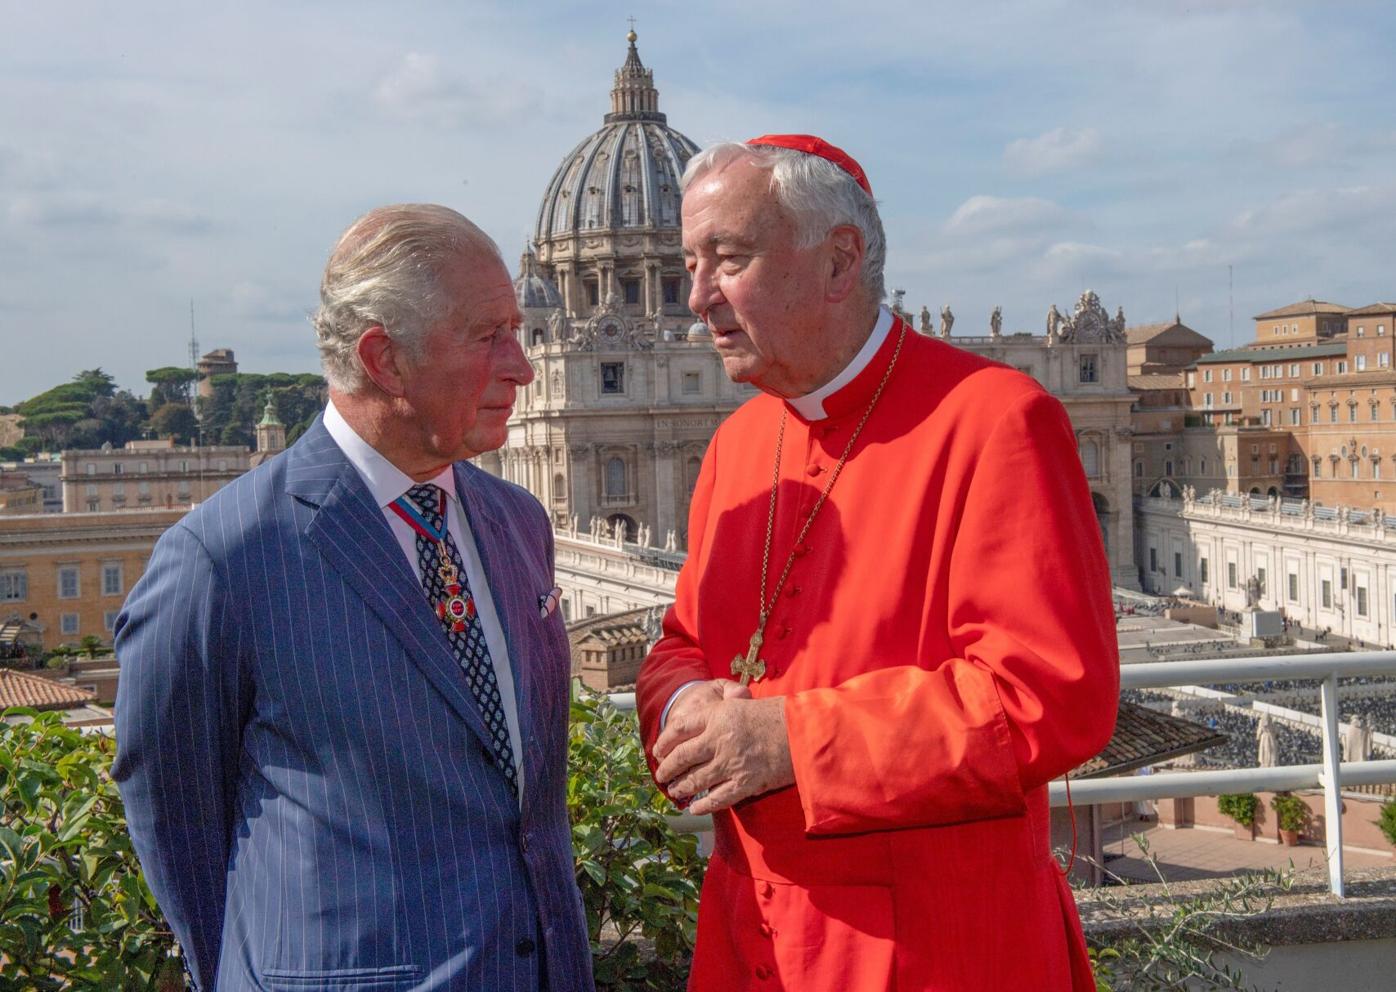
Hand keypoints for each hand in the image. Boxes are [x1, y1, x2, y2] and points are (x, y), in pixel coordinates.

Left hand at [653, 681, 793, 815]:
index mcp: (718, 715)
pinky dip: (703, 805)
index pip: (680, 729)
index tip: (658, 751)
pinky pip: (717, 798)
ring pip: (695, 780)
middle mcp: (719, 739)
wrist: (804, 730)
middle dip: (667, 769)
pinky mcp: (745, 783)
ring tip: (674, 791)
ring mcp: (731, 763)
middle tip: (661, 776)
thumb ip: (719, 712)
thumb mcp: (743, 704)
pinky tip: (695, 807)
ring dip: (681, 787)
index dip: (664, 742)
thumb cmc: (776, 716)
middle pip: (682, 757)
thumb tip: (698, 726)